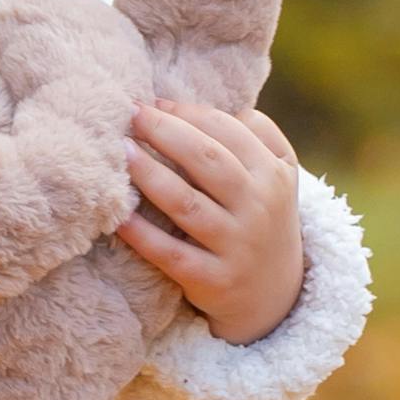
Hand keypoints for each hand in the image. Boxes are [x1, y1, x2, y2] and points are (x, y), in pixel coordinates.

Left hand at [123, 102, 306, 347]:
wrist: (276, 296)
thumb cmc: (262, 218)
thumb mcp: (281, 175)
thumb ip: (260, 134)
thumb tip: (212, 106)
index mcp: (273, 175)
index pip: (227, 131)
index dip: (187, 112)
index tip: (153, 103)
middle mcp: (258, 208)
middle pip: (207, 160)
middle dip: (164, 132)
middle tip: (129, 114)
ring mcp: (237, 246)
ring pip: (186, 204)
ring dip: (150, 175)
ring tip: (120, 151)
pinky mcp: (214, 281)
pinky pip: (171, 254)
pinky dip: (143, 235)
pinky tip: (118, 216)